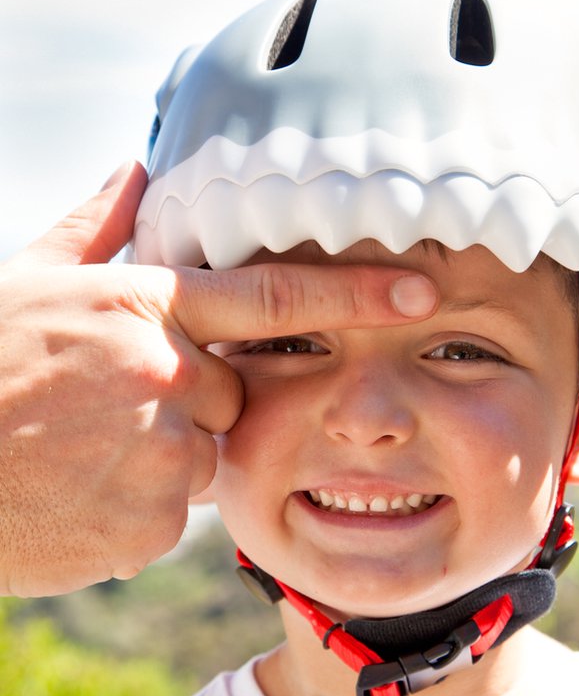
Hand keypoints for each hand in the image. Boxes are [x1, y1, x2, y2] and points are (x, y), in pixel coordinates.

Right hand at [0, 163, 437, 595]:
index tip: (421, 292)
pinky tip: (72, 495)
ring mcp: (160, 455)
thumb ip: (93, 230)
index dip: (355, 291)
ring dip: (157, 459)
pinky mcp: (149, 526)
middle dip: (188, 404)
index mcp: (140, 306)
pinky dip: (132, 510)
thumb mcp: (21, 283)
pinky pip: (170, 517)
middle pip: (232, 396)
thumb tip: (137, 169)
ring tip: (76, 453)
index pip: (272, 294)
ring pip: (201, 459)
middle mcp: (164, 374)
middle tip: (104, 409)